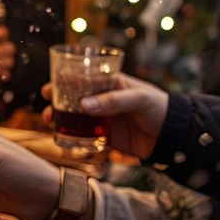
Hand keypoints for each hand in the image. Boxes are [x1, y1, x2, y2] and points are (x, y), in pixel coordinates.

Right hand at [41, 74, 168, 158]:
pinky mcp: (107, 138)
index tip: (48, 87)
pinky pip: (85, 138)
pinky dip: (72, 139)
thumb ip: (112, 101)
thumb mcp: (138, 98)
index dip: (63, 82)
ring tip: (51, 123)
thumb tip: (83, 106)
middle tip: (45, 106)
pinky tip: (62, 140)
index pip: (83, 79)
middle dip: (57, 102)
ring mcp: (104, 120)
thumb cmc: (160, 108)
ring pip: (76, 119)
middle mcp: (104, 101)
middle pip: (74, 99)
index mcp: (110, 84)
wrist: (174, 137)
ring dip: (61, 120)